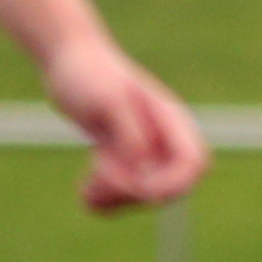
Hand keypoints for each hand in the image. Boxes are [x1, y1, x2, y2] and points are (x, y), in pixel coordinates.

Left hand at [41, 32, 207, 212]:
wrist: (67, 59)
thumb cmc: (88, 73)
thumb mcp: (109, 101)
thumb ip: (131, 135)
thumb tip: (144, 169)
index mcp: (170, 121)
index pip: (193, 163)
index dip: (172, 183)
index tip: (137, 185)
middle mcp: (162, 139)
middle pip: (168, 186)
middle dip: (133, 192)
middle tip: (98, 171)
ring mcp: (143, 151)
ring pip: (142, 196)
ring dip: (114, 199)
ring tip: (86, 184)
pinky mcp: (122, 159)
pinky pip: (120, 196)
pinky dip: (103, 202)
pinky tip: (84, 188)